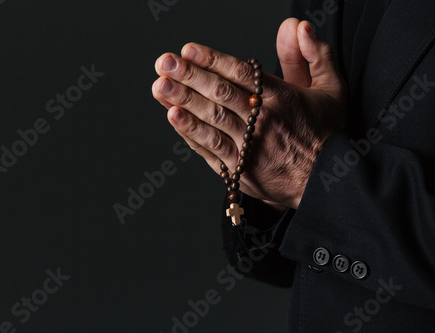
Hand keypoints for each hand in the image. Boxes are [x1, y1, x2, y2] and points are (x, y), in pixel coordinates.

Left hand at [152, 19, 346, 209]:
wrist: (325, 184)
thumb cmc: (325, 134)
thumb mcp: (332, 89)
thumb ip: (315, 54)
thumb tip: (297, 25)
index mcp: (282, 98)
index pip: (239, 73)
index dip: (211, 59)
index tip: (188, 50)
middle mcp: (263, 121)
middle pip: (220, 94)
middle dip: (189, 76)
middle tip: (164, 63)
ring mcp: (250, 147)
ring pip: (211, 120)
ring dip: (183, 102)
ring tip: (160, 86)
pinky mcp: (240, 170)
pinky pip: (210, 148)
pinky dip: (191, 133)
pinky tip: (174, 117)